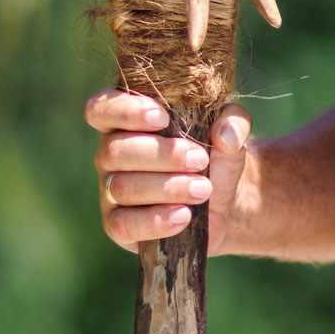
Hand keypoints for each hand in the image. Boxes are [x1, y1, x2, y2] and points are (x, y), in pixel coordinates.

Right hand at [86, 89, 252, 255]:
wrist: (224, 201)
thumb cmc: (216, 156)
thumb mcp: (231, 130)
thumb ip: (234, 120)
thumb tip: (225, 137)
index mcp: (125, 122)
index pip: (100, 108)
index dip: (124, 111)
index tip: (163, 118)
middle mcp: (109, 154)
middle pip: (115, 151)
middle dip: (162, 155)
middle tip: (200, 161)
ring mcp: (109, 191)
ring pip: (123, 187)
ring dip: (168, 187)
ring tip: (203, 189)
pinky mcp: (117, 225)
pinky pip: (124, 224)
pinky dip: (156, 220)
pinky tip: (184, 215)